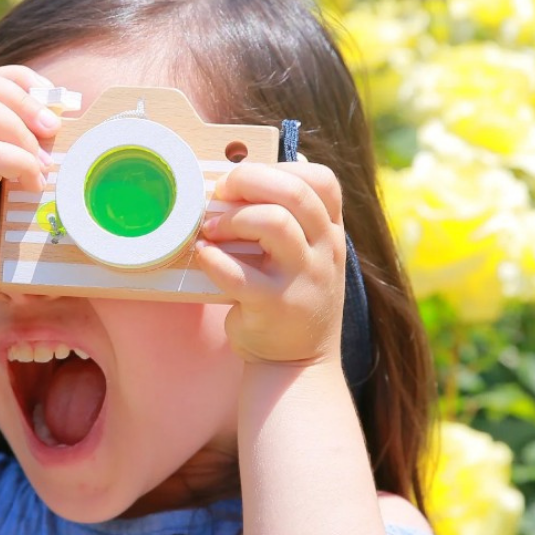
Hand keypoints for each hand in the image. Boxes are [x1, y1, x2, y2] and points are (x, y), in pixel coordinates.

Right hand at [0, 65, 59, 317]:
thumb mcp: (13, 185)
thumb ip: (31, 156)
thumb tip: (79, 134)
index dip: (28, 82)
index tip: (59, 109)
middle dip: (28, 100)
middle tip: (55, 131)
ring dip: (25, 134)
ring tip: (45, 166)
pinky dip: (21, 164)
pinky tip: (35, 186)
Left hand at [195, 161, 346, 367]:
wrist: (298, 365)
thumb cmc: (291, 298)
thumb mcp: (307, 256)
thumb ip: (289, 220)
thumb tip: (240, 175)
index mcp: (330, 233)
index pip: (322, 181)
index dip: (281, 169)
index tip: (247, 181)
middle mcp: (324, 251)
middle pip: (294, 193)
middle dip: (248, 181)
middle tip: (219, 194)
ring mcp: (303, 279)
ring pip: (273, 223)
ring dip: (231, 219)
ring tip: (210, 230)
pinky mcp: (275, 307)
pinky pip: (238, 273)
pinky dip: (212, 259)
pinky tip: (203, 257)